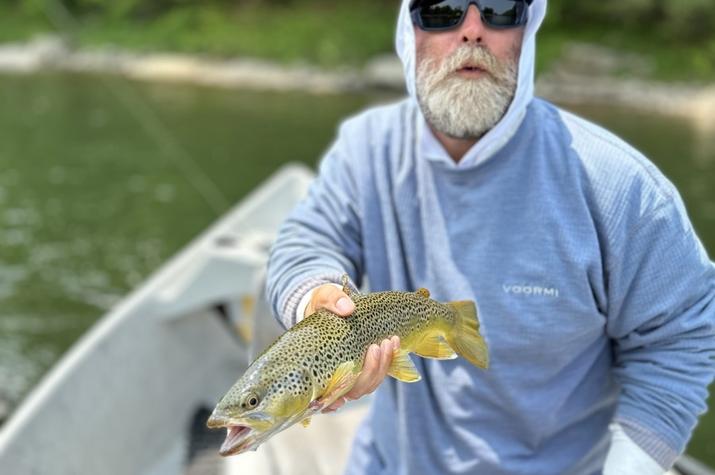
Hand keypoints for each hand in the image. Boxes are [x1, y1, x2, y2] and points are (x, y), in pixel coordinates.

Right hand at [305, 284, 398, 412]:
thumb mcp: (322, 298)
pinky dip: (389, 360)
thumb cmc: (320, 305)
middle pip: (356, 390)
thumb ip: (332, 301)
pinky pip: (379, 372)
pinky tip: (394, 342)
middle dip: (371, 370)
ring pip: (370, 384)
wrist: (329, 304)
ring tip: (389, 341)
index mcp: (317, 369)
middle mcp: (335, 377)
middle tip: (378, 346)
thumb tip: (347, 308)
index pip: (327, 396)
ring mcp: (352, 373)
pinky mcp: (366, 366)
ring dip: (383, 365)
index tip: (348, 384)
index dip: (337, 397)